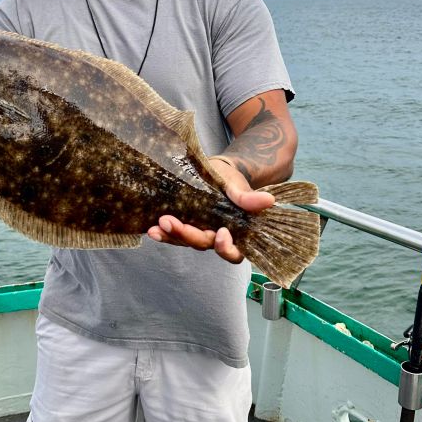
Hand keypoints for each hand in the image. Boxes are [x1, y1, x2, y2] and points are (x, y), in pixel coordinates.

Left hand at [146, 158, 274, 263]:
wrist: (215, 170)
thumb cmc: (230, 179)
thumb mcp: (238, 185)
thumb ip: (247, 197)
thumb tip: (269, 200)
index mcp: (234, 232)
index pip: (233, 251)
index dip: (227, 248)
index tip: (221, 233)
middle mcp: (215, 236)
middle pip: (203, 244)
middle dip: (187, 235)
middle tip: (170, 222)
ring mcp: (198, 231)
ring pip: (185, 242)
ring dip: (170, 236)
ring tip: (157, 227)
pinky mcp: (184, 225)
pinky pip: (173, 235)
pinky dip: (163, 233)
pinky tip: (152, 229)